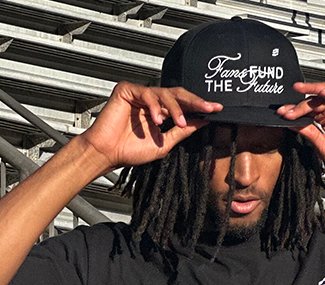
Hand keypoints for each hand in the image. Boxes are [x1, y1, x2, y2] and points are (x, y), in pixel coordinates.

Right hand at [78, 82, 222, 169]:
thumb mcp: (164, 143)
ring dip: (175, 108)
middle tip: (209, 108)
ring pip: (164, 94)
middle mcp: (151, 101)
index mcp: (161, 112)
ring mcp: (139, 94)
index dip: (199, 107)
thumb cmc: (130, 151)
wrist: (107, 154)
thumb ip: (181, 131)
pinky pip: (146, 93)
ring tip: (180, 122)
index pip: (183, 105)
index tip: (217, 110)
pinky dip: (154, 106)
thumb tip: (202, 123)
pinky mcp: (127, 90)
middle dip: (195, 101)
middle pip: (177, 94)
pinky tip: (156, 120)